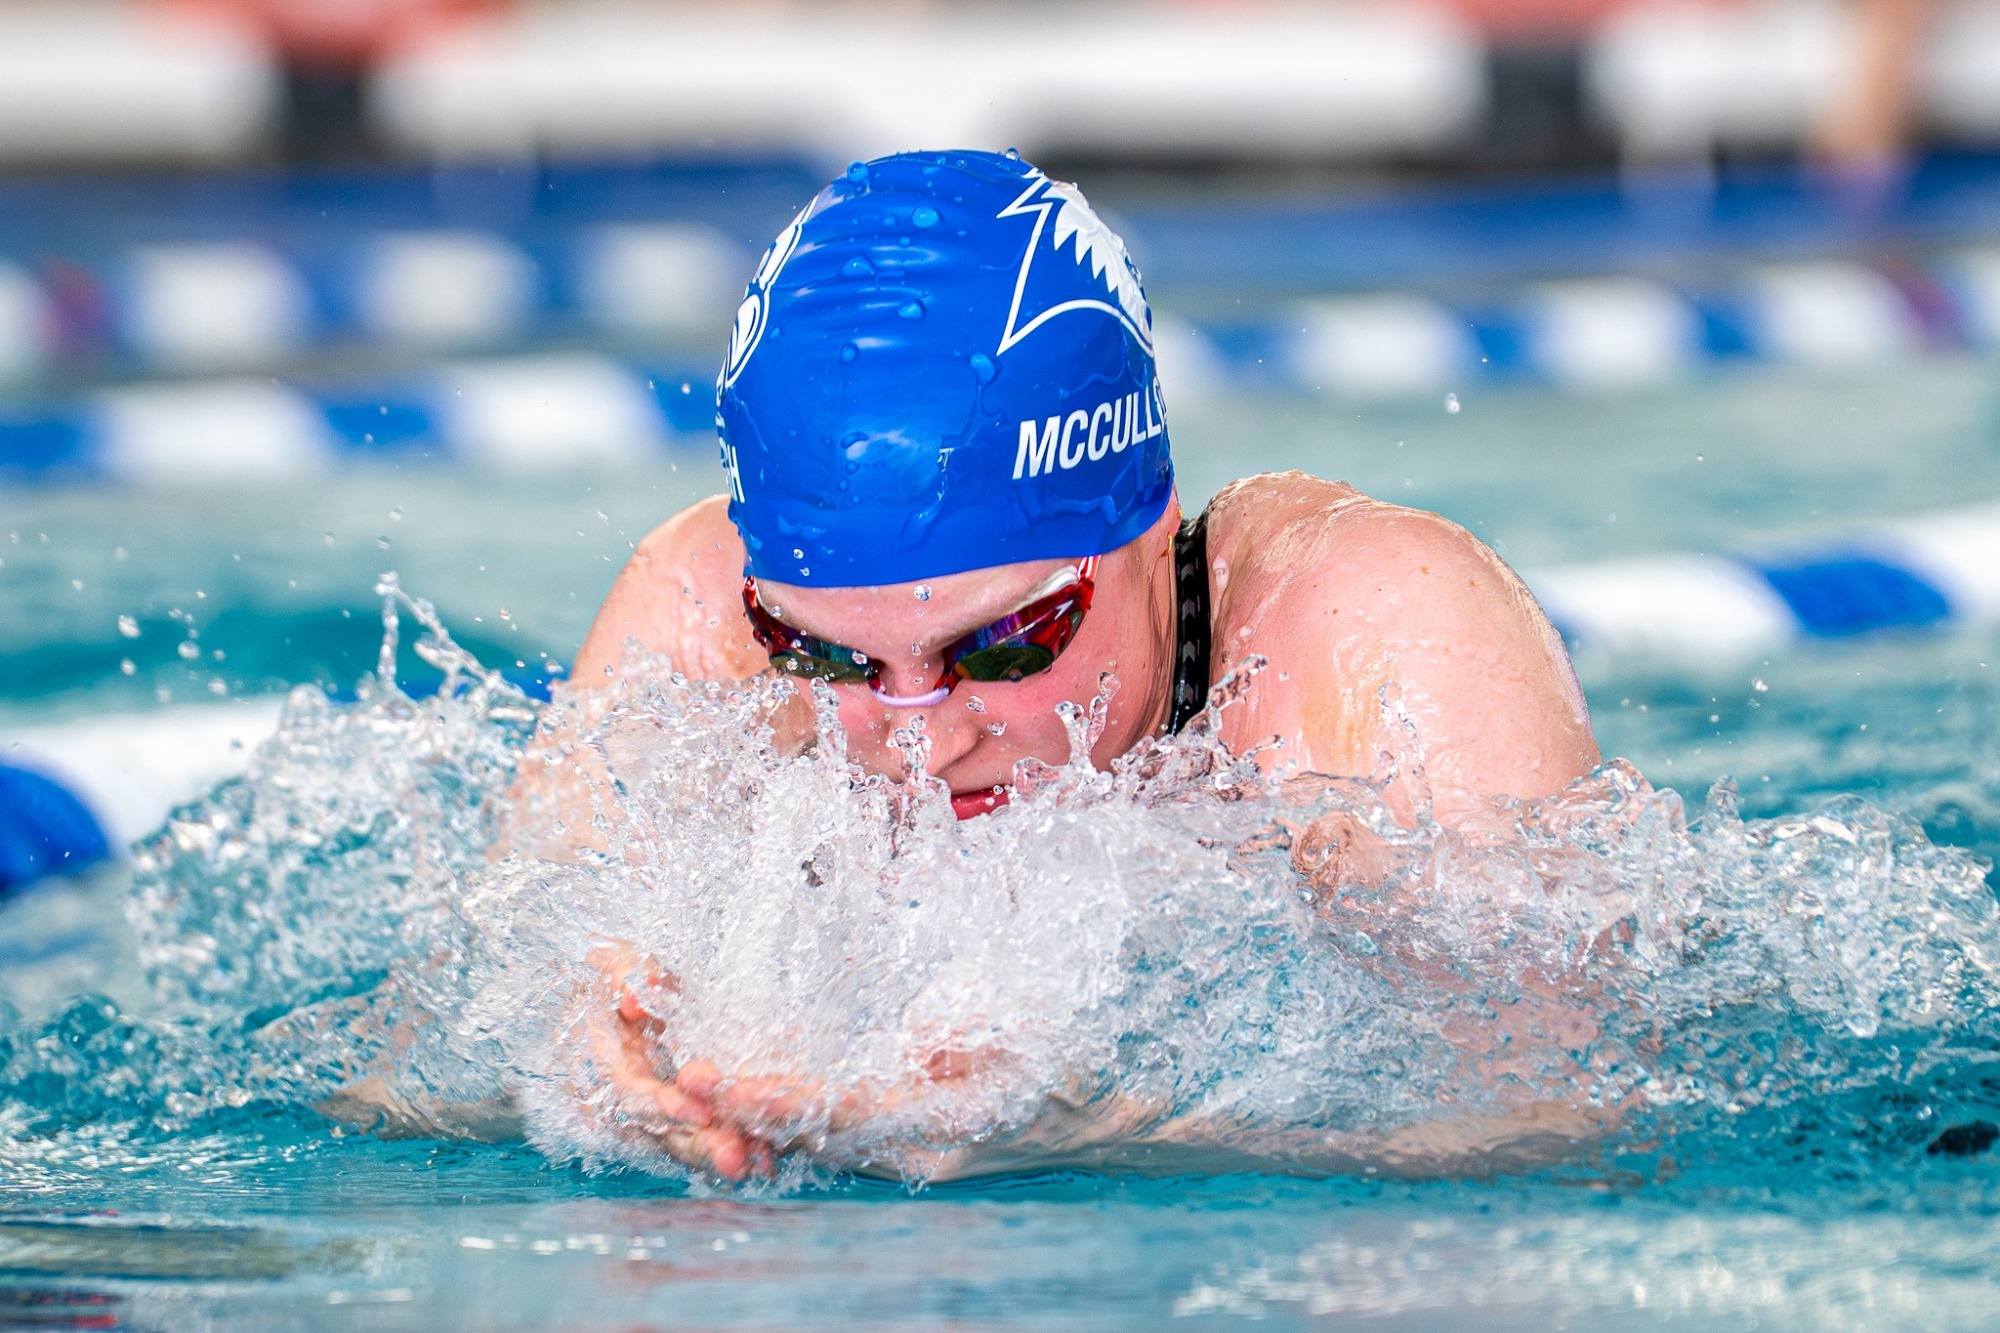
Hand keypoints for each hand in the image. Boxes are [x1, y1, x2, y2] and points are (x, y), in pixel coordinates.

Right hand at [582, 943, 773, 1181]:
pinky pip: (717, 1128)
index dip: (665, 1107)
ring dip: (725, 1149)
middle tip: (735, 1159)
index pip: (635, 1095)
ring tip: (759, 1162)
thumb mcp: (624, 962)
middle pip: (667, 1130)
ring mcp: (669, 1103)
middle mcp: (641, 1092)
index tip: (699, 1113)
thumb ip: (626, 972)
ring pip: (694, 1137)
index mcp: (617, 1062)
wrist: (638, 987)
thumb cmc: (630, 974)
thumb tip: (632, 996)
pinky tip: (770, 1154)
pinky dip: (743, 1140)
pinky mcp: (696, 1106)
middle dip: (701, 1145)